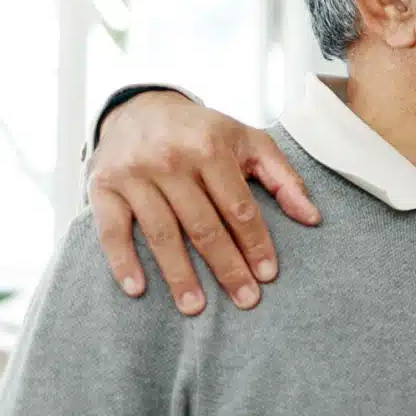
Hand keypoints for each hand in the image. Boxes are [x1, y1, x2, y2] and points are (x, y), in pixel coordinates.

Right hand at [85, 91, 318, 314]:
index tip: (267, 275)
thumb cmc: (203, 132)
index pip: (238, 207)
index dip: (255, 243)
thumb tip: (312, 218)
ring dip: (179, 274)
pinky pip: (111, 230)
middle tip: (244, 300)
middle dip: (226, 267)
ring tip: (195, 307)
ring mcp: (134, 174)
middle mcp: (171, 160)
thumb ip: (283, 178)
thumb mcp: (249, 141)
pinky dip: (122, 261)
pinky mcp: (103, 187)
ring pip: (161, 233)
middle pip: (203, 225)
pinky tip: (138, 289)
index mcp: (211, 147)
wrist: (141, 108)